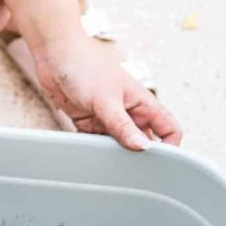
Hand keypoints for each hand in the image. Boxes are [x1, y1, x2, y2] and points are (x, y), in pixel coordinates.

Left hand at [32, 31, 181, 150]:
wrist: (54, 53)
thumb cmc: (85, 65)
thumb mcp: (106, 100)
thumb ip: (123, 126)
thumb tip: (143, 147)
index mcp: (142, 103)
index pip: (169, 129)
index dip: (171, 147)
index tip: (161, 164)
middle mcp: (128, 111)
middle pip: (143, 142)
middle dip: (138, 156)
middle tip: (129, 172)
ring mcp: (108, 117)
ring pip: (118, 145)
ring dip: (113, 154)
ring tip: (106, 165)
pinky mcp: (88, 121)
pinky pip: (95, 142)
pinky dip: (93, 149)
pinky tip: (88, 155)